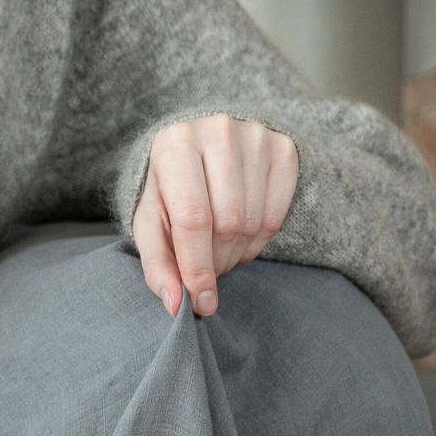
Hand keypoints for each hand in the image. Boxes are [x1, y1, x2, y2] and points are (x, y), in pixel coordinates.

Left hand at [130, 114, 297, 319]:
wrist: (202, 147)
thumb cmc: (171, 190)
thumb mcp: (152, 223)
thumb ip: (158, 264)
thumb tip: (175, 304)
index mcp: (175, 144)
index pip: (193, 219)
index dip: (198, 267)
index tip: (201, 302)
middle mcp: (217, 131)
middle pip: (227, 223)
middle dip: (216, 260)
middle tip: (205, 265)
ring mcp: (255, 137)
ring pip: (254, 223)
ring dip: (236, 253)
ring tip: (219, 248)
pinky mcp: (283, 149)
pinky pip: (278, 216)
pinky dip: (258, 241)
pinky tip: (241, 236)